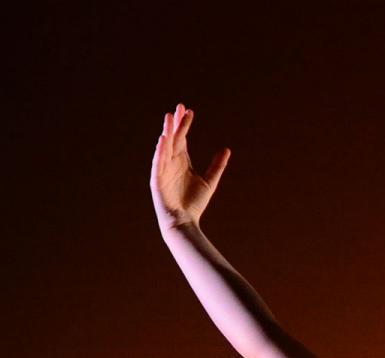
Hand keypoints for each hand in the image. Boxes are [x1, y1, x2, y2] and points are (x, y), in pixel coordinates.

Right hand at [150, 104, 230, 229]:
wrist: (184, 221)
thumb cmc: (194, 203)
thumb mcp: (210, 181)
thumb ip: (217, 165)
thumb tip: (226, 149)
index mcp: (182, 161)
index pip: (182, 138)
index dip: (184, 125)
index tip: (189, 111)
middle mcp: (172, 163)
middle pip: (173, 139)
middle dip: (175, 123)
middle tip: (179, 107)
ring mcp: (164, 170)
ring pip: (165, 147)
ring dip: (167, 132)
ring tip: (169, 118)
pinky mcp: (158, 180)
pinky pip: (158, 163)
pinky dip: (160, 152)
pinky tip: (163, 140)